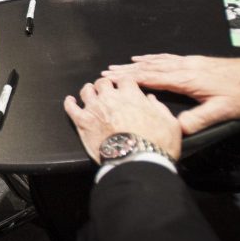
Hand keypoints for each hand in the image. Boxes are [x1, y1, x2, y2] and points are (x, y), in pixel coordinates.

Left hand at [64, 77, 181, 163]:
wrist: (136, 161)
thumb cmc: (156, 144)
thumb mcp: (169, 124)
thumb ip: (159, 108)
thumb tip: (151, 100)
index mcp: (131, 95)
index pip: (125, 80)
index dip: (124, 84)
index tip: (124, 88)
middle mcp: (110, 97)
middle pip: (103, 83)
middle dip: (105, 86)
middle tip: (106, 92)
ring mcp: (94, 108)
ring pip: (86, 91)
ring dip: (88, 91)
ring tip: (90, 93)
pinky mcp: (82, 122)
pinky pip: (71, 108)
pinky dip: (69, 103)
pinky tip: (70, 101)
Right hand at [101, 54, 239, 134]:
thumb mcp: (223, 111)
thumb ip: (198, 120)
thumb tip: (175, 129)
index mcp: (187, 79)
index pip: (153, 78)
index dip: (131, 78)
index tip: (112, 79)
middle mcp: (186, 67)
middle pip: (150, 67)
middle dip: (127, 70)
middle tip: (107, 71)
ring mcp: (191, 63)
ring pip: (158, 62)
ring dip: (137, 63)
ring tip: (120, 64)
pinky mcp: (197, 62)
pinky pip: (168, 58)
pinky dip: (154, 58)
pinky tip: (147, 58)